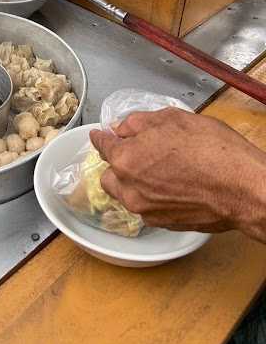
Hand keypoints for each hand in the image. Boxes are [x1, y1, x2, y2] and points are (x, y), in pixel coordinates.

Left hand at [90, 108, 265, 239]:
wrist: (244, 188)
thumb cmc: (213, 150)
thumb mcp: (173, 119)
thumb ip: (139, 123)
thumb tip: (122, 128)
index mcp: (126, 159)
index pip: (102, 146)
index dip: (101, 137)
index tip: (100, 135)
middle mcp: (130, 188)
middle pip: (109, 174)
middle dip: (117, 162)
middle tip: (136, 151)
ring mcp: (146, 210)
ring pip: (126, 194)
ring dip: (131, 181)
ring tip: (156, 169)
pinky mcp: (163, 224)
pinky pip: (146, 207)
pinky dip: (150, 196)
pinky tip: (170, 185)